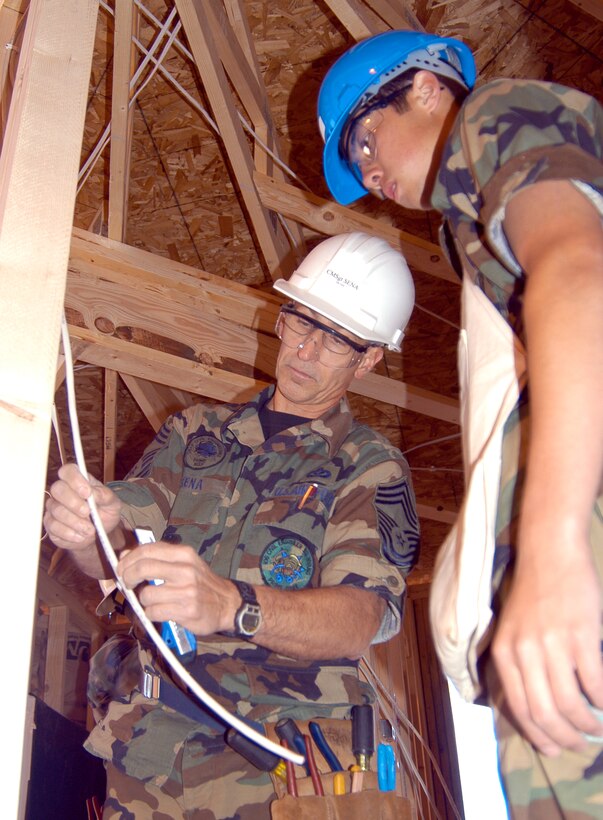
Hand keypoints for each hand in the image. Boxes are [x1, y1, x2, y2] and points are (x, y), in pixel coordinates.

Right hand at [44, 463, 121, 550]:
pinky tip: (81, 536)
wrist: (100, 532)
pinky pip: (54, 527)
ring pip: (56, 510)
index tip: (87, 493)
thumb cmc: (105, 511)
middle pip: (57, 489)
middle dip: (73, 502)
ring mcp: (54, 508)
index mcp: (77, 480)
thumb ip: (104, 495)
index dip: (75, 480)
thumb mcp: (112, 502)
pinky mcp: (50, 524)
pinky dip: (69, 533)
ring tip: (90, 529)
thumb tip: (93, 493)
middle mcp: (62, 491)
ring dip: (75, 521)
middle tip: (87, 512)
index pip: (68, 471)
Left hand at [117, 542, 239, 636]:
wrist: (227, 604)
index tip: (121, 568)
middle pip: (142, 568)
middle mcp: (185, 569)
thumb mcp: (184, 562)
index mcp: (184, 554)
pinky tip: (159, 612)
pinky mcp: (186, 610)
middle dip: (127, 577)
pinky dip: (151, 614)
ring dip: (143, 600)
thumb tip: (124, 555)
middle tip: (127, 584)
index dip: (128, 559)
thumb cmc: (200, 582)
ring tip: (152, 601)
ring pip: (146, 594)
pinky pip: (153, 612)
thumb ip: (157, 558)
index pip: (147, 550)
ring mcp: (186, 591)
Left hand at [491, 529, 602, 755]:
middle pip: (543, 713)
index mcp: (504, 651)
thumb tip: (536, 706)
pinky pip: (594, 683)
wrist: (550, 553)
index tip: (552, 750)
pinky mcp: (581, 635)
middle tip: (578, 745)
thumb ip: (518, 663)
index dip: (537, 735)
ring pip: (569, 704)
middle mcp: (524, 651)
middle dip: (563, 738)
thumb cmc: (534, 591)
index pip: (518, 708)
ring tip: (595, 729)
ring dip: (586, 724)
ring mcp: (552, 643)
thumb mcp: (513, 629)